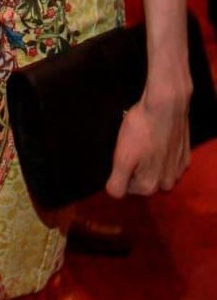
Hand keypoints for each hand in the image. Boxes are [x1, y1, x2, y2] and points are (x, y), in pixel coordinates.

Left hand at [105, 82, 190, 197]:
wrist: (166, 106)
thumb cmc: (140, 130)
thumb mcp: (122, 158)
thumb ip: (117, 182)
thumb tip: (113, 194)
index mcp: (150, 187)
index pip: (126, 187)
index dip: (120, 170)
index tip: (122, 153)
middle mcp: (167, 184)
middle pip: (142, 180)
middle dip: (135, 167)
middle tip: (132, 145)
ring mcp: (178, 170)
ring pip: (156, 171)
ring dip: (149, 160)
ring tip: (144, 140)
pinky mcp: (185, 156)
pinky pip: (168, 160)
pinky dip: (162, 153)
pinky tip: (157, 139)